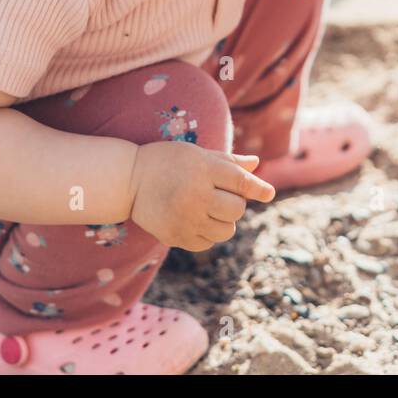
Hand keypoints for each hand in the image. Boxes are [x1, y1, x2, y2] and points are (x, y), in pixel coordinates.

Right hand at [128, 140, 274, 250]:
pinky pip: (207, 243)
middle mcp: (196, 194)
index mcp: (203, 169)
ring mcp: (185, 218)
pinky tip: (194, 220)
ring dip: (223, 221)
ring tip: (207, 209)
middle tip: (220, 196)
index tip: (269, 194)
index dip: (258, 189)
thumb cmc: (169, 162)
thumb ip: (229, 162)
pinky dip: (207, 234)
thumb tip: (256, 164)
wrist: (129, 180)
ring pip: (226, 230)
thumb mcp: (198, 154)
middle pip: (237, 209)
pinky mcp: (176, 236)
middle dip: (235, 204)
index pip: (241, 182)